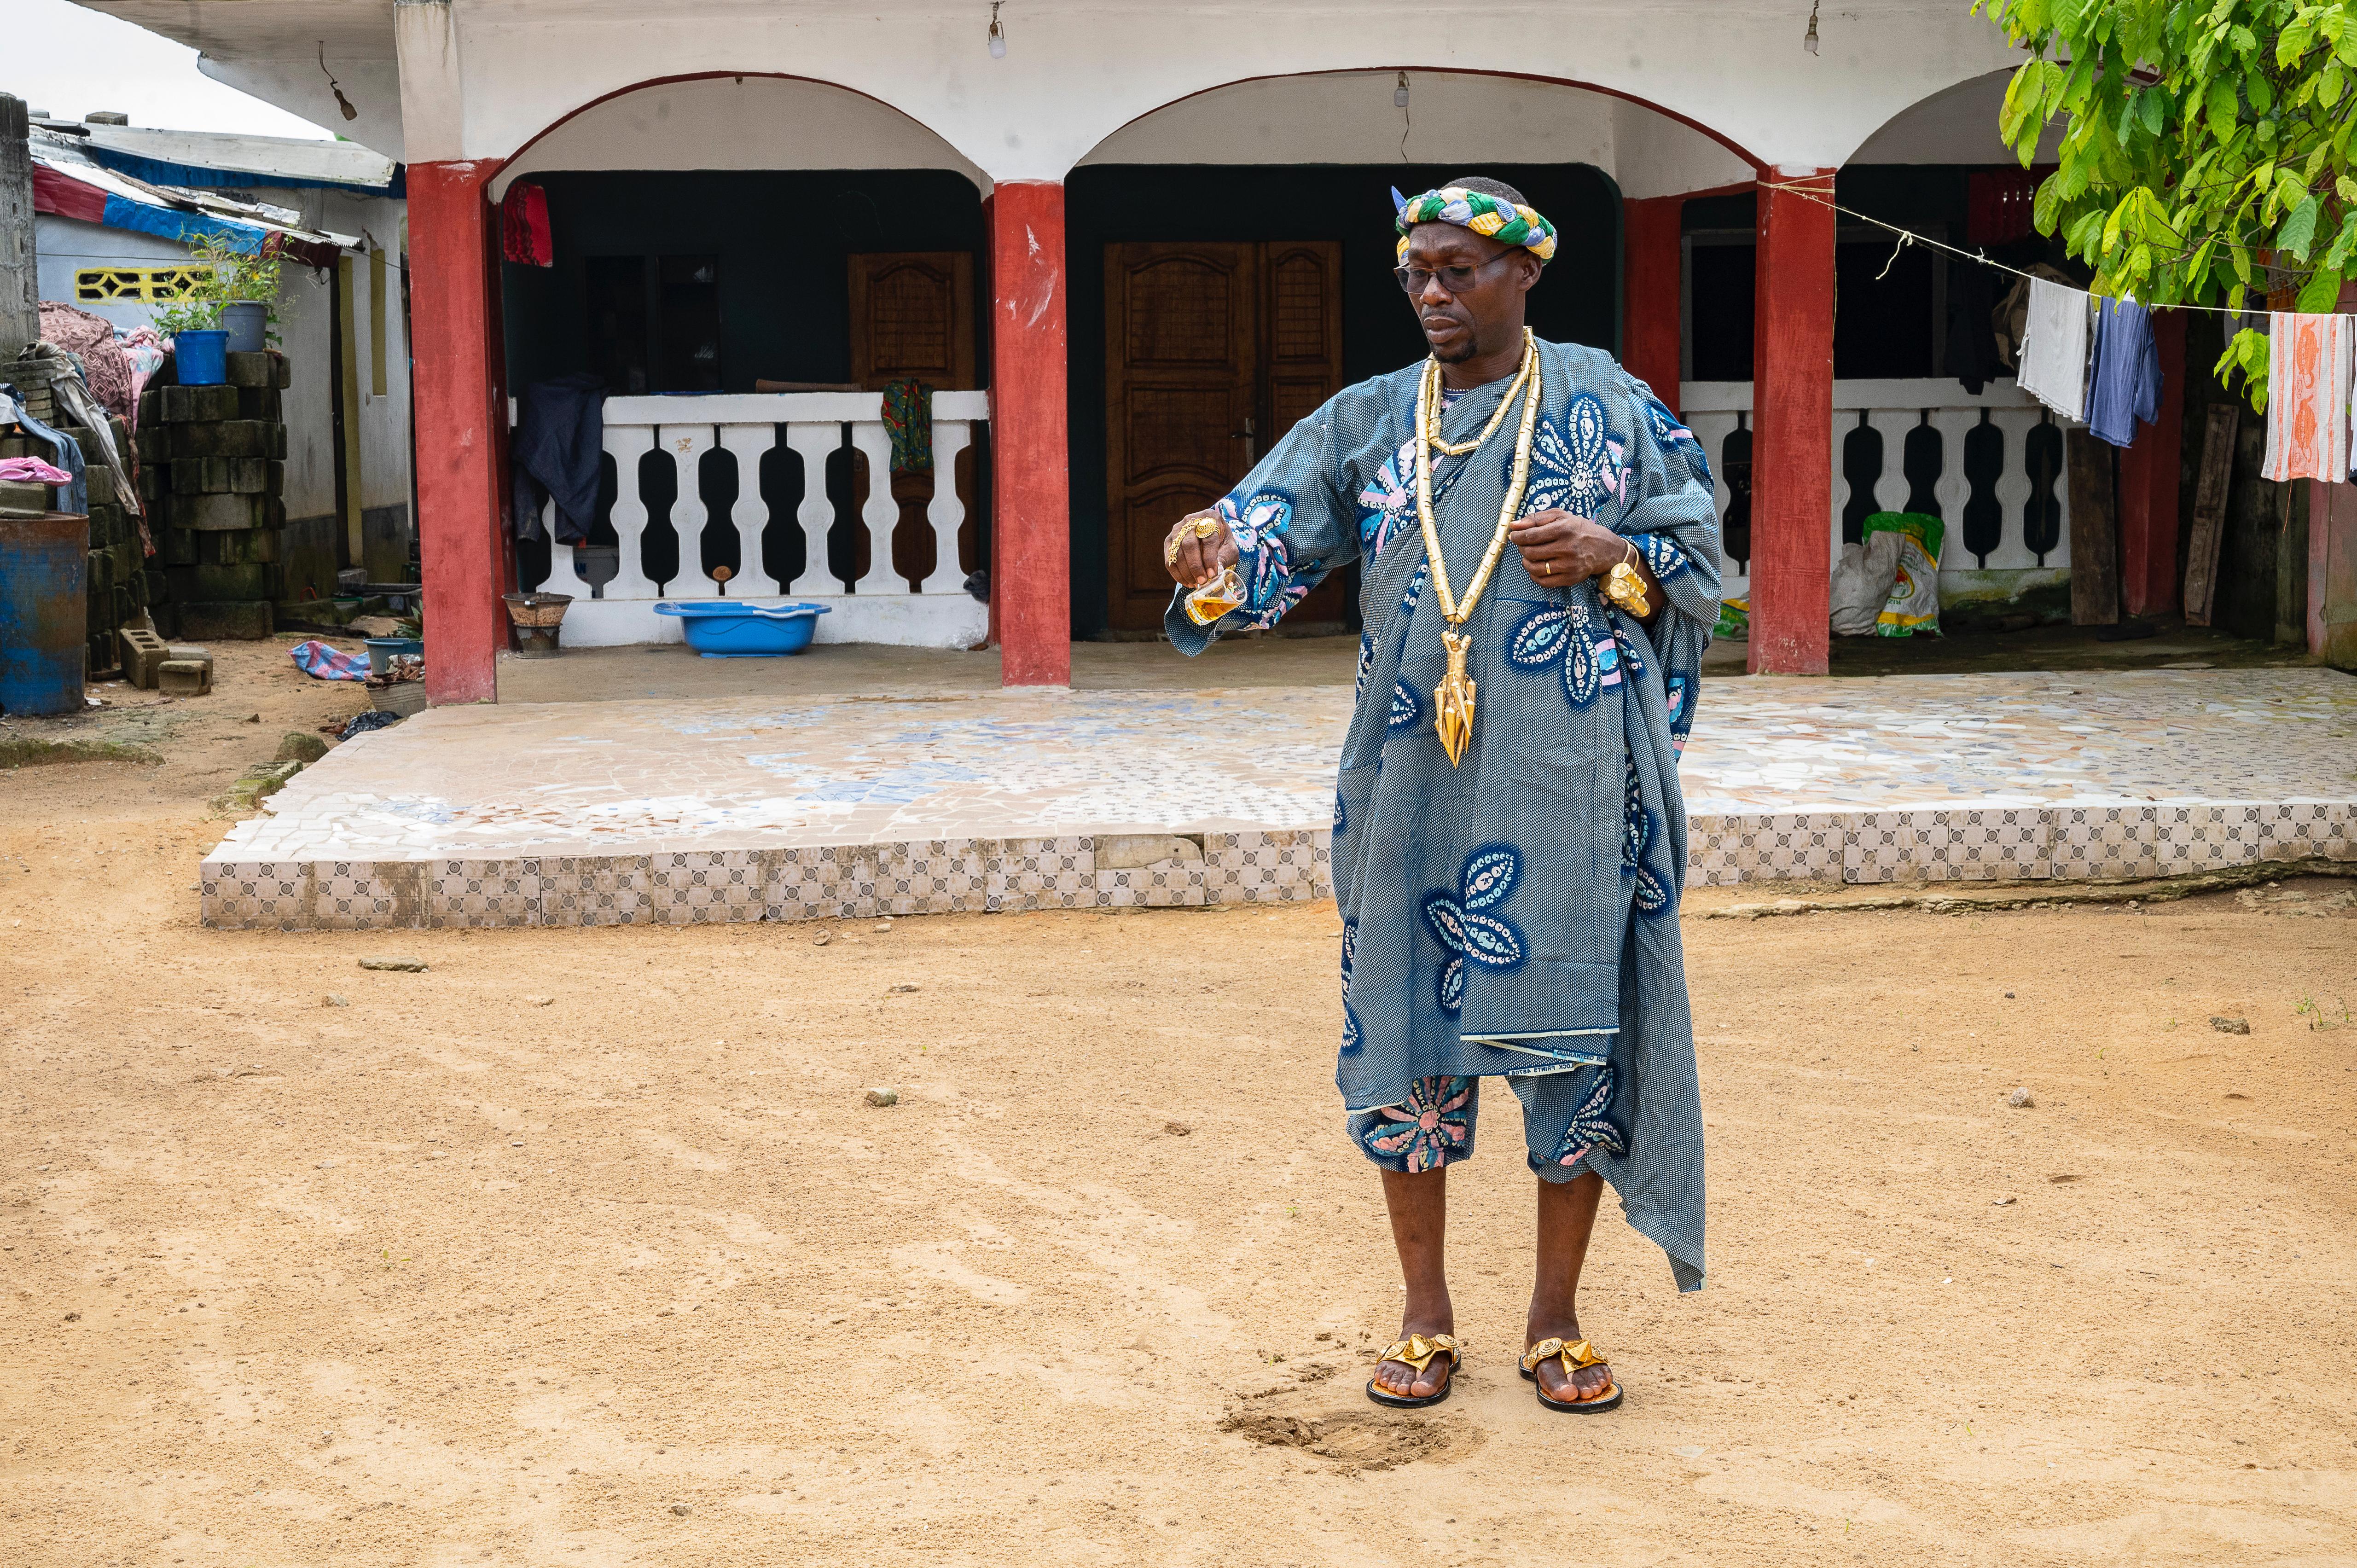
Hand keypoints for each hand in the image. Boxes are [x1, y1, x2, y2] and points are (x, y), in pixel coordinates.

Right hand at [1165, 509, 1239, 588]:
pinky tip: (1187, 582)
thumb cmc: (1222, 542)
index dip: (1209, 557)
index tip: (1212, 573)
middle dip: (1195, 566)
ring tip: (1195, 583)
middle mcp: (1191, 520)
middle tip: (1202, 580)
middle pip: (1189, 544)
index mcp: (1210, 517)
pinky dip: (1177, 574)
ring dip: (1185, 572)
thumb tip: (1214, 574)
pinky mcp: (1169, 541)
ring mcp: (1177, 530)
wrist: (1210, 535)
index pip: (1208, 538)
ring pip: (1177, 552)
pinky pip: (1169, 559)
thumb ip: (1225, 558)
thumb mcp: (1229, 548)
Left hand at [1507, 508, 1629, 586]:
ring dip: (1526, 562)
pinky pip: (1543, 581)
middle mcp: (1567, 548)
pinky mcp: (1570, 578)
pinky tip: (1536, 567)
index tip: (1514, 536)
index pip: (1531, 536)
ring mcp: (1569, 565)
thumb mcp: (1560, 517)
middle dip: (1522, 549)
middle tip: (1523, 545)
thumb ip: (1536, 518)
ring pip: (1535, 568)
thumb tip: (1514, 525)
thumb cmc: (1578, 530)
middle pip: (1530, 552)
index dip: (1518, 537)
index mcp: (1564, 529)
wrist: (1603, 548)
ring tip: (1528, 557)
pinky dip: (1534, 575)